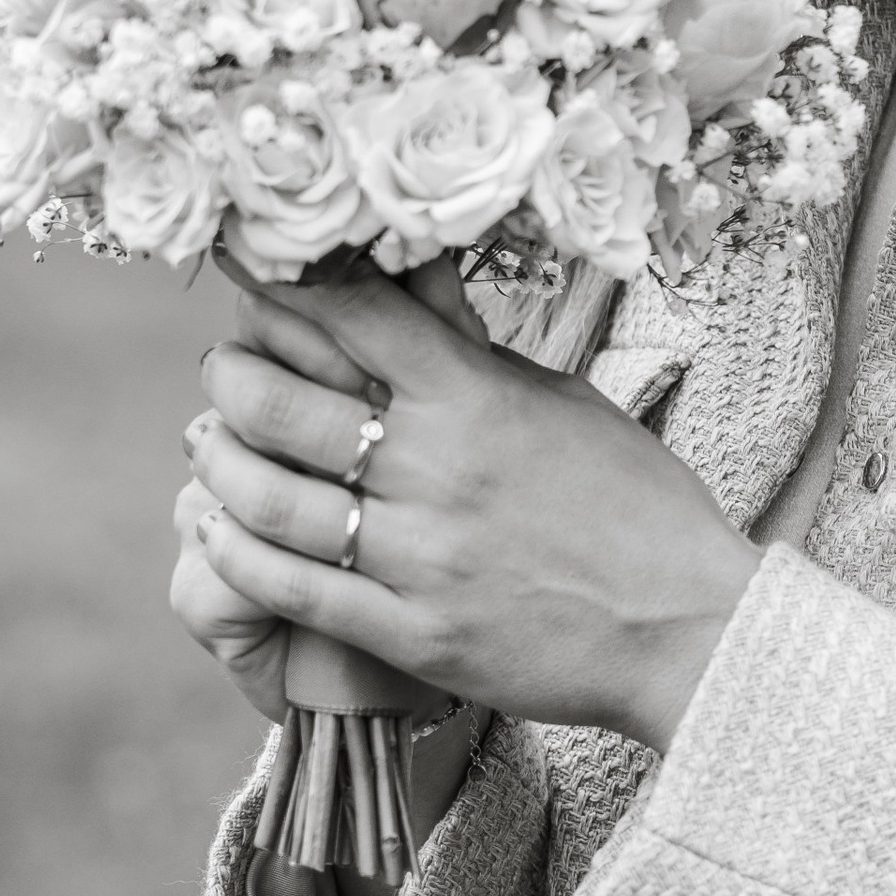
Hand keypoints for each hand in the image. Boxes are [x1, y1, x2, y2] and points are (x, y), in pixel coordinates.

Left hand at [182, 266, 757, 752]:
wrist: (687, 627)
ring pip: (271, 499)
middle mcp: (437, 471)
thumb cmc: (634, 503)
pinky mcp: (412, 635)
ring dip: (221, 459)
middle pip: (285, 406)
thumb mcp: (560, 401)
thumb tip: (412, 269)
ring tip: (209, 437)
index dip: (281, 283)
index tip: (243, 260)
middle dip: (233, 373)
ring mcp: (420, 558)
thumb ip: (472, 344)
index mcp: (476, 399)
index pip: (353, 317)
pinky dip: (237, 551)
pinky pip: (293, 589)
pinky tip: (215, 525)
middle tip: (221, 363)